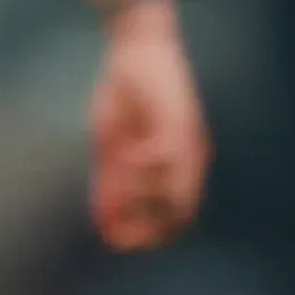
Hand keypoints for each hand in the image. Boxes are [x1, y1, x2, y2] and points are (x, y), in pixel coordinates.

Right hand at [86, 0, 209, 252]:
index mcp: (174, 170)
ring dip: (143, 195)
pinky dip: (144, 166)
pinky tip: (128, 154)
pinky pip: (167, 160)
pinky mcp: (179, 123)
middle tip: (119, 226)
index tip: (116, 241)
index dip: (145, 236)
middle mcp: (188, 162)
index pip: (172, 220)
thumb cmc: (126, 97)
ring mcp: (187, 144)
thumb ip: (112, 184)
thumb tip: (105, 222)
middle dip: (145, 228)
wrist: (135, 53)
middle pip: (179, 218)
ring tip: (123, 174)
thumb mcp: (113, 147)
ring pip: (177, 195)